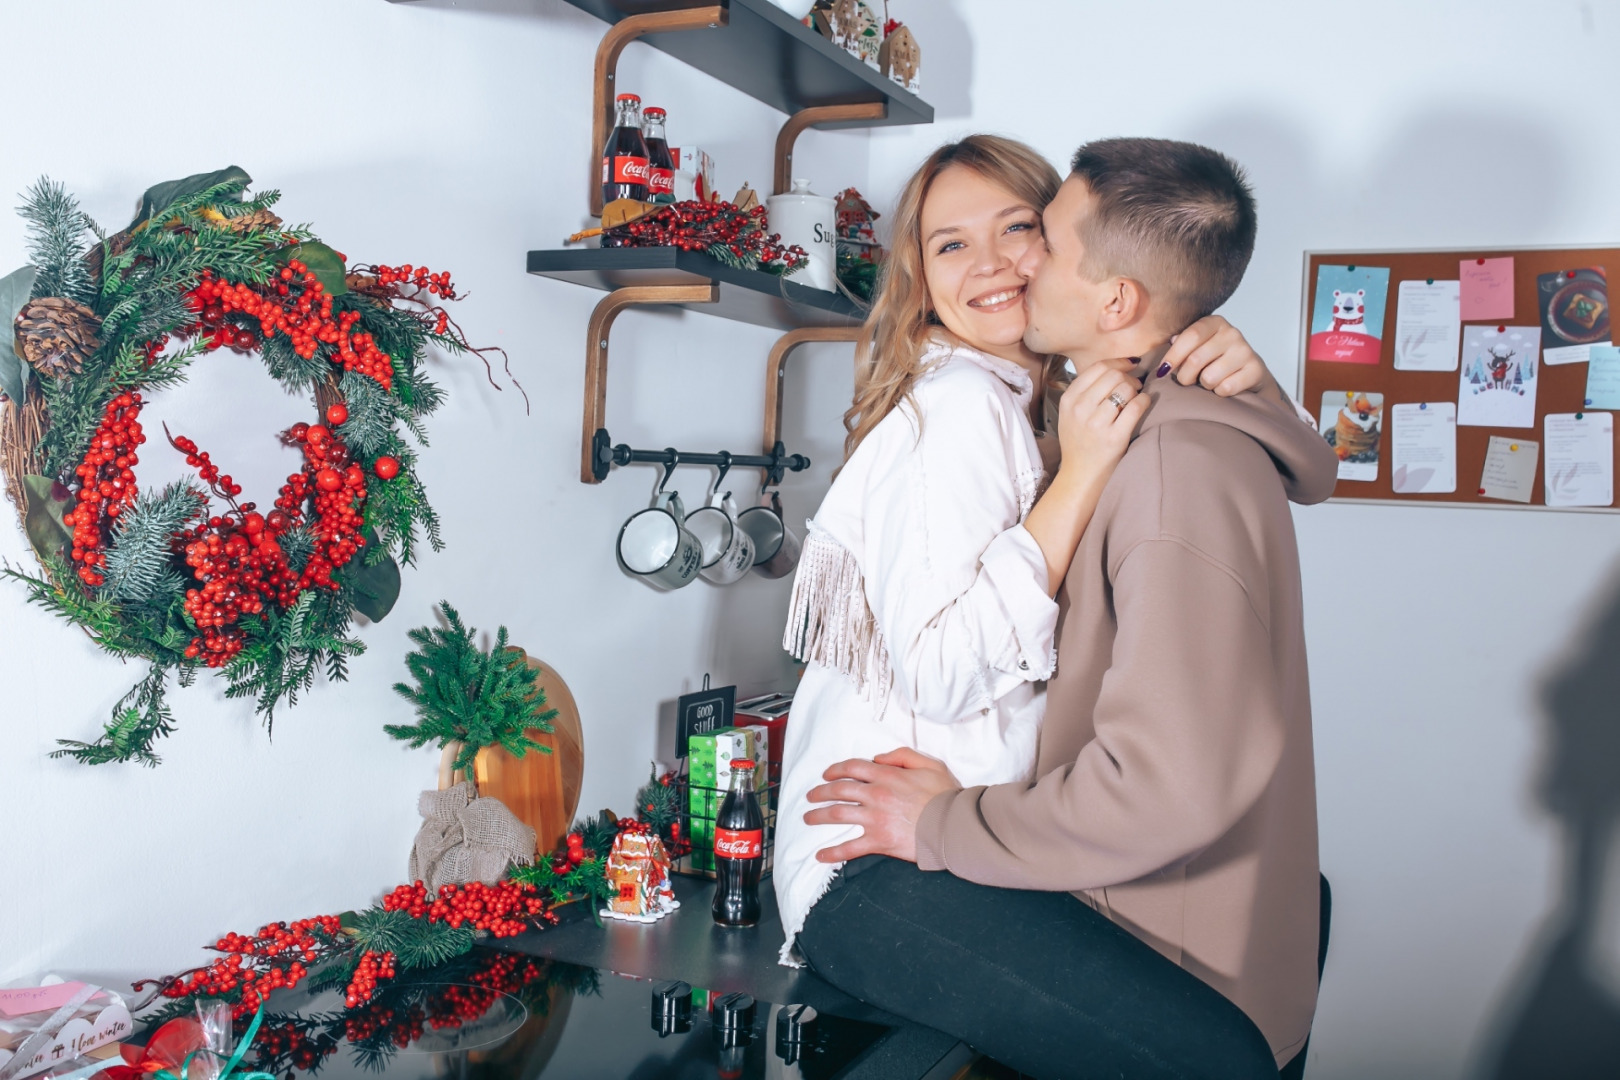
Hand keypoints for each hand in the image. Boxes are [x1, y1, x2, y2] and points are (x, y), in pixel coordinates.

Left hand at [805, 747, 960, 863]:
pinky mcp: (879, 841)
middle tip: (811, 796)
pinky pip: (850, 848)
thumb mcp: (929, 764)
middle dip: (820, 792)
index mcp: (887, 775)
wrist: (954, 825)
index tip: (826, 775)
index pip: (852, 768)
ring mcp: (875, 818)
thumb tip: (879, 758)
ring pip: (837, 814)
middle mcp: (876, 794)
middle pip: (838, 790)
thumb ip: (902, 755)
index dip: (835, 770)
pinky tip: (821, 855)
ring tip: (808, 818)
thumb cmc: (945, 796)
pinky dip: (833, 852)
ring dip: (818, 816)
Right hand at [1053, 357, 1150, 483]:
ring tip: (1136, 398)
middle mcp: (1080, 409)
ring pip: (1126, 388)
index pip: (1098, 367)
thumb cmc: (1079, 442)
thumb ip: (1085, 391)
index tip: (1129, 365)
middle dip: (1129, 377)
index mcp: (1069, 399)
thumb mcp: (1070, 414)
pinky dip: (1144, 401)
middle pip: (1114, 375)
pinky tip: (1143, 404)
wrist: (1080, 475)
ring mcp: (1097, 424)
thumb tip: (1116, 368)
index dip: (1118, 362)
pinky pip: (1136, 406)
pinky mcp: (1114, 437)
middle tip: (1135, 385)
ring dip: (1137, 390)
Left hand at [1157, 315, 1274, 397]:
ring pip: (1209, 377)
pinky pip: (1226, 388)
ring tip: (1208, 381)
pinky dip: (1220, 392)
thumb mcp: (1195, 347)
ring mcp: (1245, 350)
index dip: (1173, 355)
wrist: (1247, 372)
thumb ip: (1180, 343)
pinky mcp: (1255, 369)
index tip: (1163, 370)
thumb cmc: (1212, 359)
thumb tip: (1170, 341)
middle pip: (1196, 359)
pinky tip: (1223, 385)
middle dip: (1185, 376)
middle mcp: (1232, 333)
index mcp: (1214, 323)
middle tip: (1186, 380)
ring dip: (1204, 385)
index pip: (1191, 336)